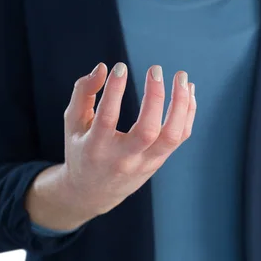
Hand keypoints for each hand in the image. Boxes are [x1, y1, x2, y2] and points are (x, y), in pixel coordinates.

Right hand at [26, 62, 195, 230]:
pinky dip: (188, 113)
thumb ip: (83, 92)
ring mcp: (145, 162)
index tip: (120, 67)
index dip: (115, 91)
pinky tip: (188, 91)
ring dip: (181, 104)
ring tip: (182, 77)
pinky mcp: (159, 161)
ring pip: (171, 136)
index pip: (107, 118)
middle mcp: (123, 158)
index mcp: (96, 148)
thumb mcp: (73, 123)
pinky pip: (180, 136)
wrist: (93, 193)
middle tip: (156, 69)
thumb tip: (104, 68)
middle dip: (155, 97)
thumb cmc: (81, 149)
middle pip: (147, 130)